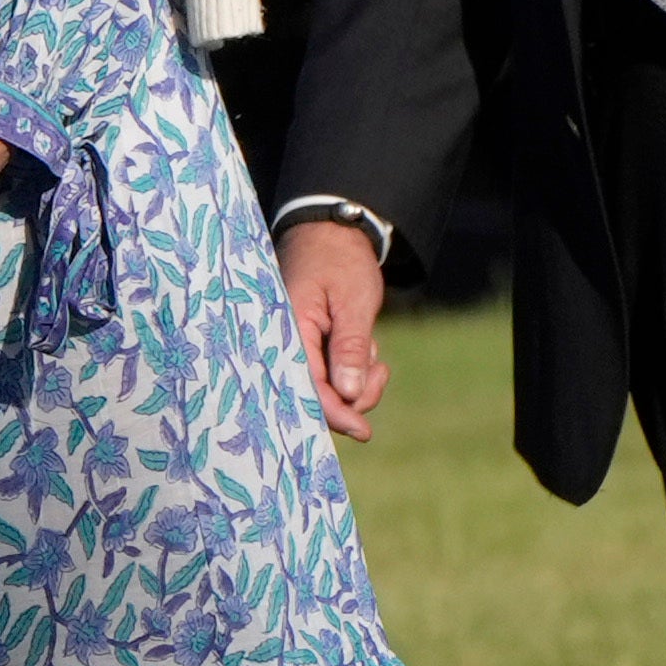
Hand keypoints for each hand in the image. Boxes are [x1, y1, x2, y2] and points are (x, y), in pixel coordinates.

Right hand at [278, 218, 388, 442]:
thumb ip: (350, 348)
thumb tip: (347, 394)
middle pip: (317, 394)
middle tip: (381, 371)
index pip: (306, 386)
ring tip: (372, 348)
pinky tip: (365, 345)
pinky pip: (331, 374)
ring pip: (329, 387)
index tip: (364, 431)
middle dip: (353, 394)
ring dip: (358, 379)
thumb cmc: (341, 262)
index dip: (334, 413)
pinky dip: (354, 368)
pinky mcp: (307, 346)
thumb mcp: (354, 302)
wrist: (332, 234)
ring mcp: (295, 345)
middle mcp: (284, 343)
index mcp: (287, 330)